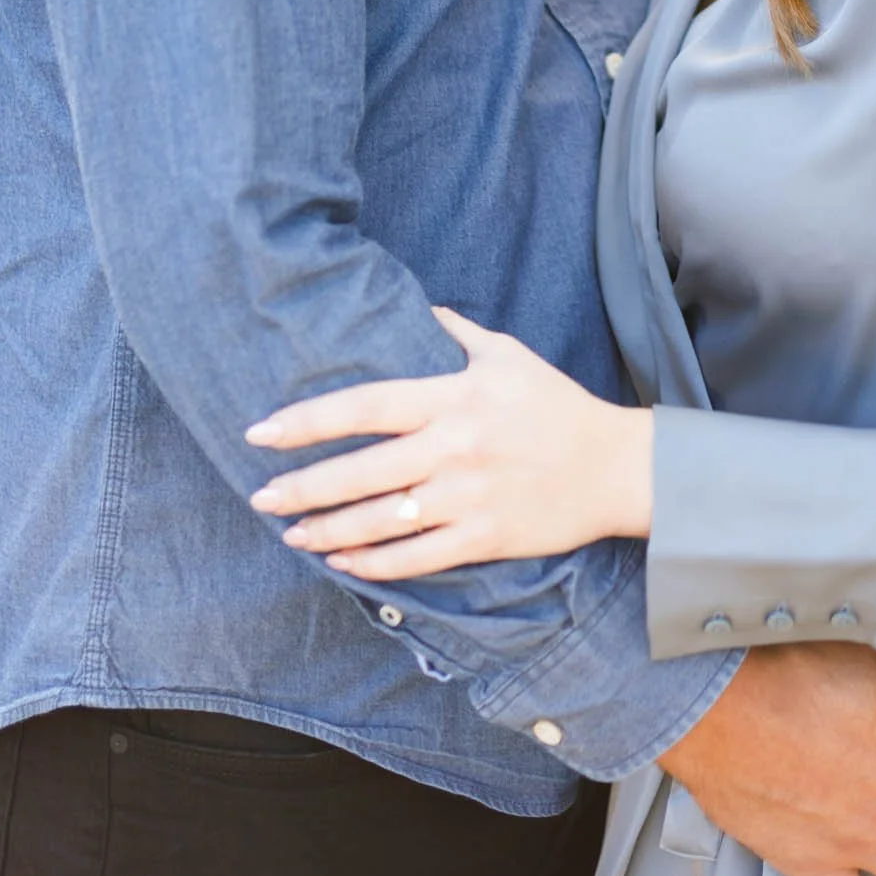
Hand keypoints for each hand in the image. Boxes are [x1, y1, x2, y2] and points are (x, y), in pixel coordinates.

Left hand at [245, 309, 653, 574]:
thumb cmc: (556, 404)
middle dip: (303, 486)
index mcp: (455, 397)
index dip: (309, 420)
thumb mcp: (508, 354)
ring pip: (381, 521)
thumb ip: (455, 333)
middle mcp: (455, 447)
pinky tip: (342, 563)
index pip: (366, 405)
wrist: (616, 466)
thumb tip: (415, 311)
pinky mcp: (485, 537)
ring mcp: (469, 496)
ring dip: (328, 530)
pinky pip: (417, 558)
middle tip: (260, 495)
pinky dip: (374, 564)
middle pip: (362, 470)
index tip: (262, 431)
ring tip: (290, 534)